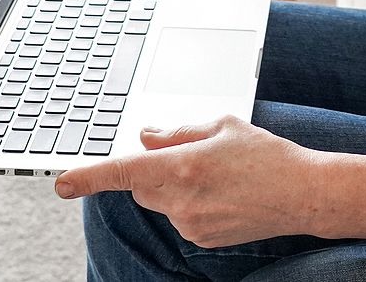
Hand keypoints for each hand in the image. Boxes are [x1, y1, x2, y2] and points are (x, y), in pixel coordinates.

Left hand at [54, 115, 320, 246]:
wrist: (302, 195)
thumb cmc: (267, 156)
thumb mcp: (223, 126)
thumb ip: (177, 132)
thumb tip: (145, 137)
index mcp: (183, 166)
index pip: (123, 172)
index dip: (88, 177)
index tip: (63, 182)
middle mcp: (181, 200)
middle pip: (141, 186)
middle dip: (152, 171)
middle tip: (190, 156)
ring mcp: (190, 224)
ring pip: (161, 202)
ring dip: (175, 187)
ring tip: (219, 176)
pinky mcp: (201, 239)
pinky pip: (180, 218)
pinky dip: (191, 204)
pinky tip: (224, 195)